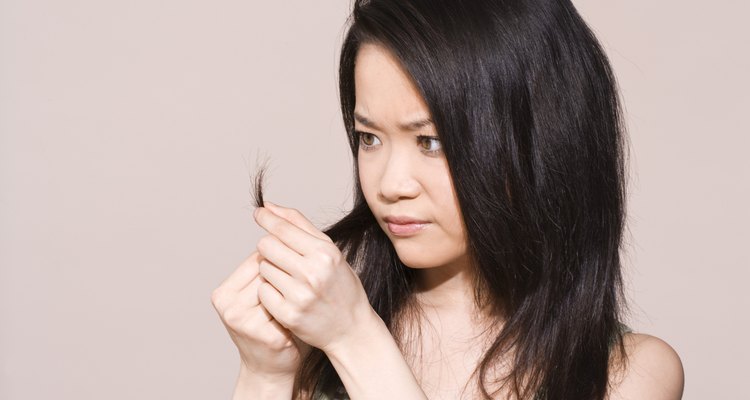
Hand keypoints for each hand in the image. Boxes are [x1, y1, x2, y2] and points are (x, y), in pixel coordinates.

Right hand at [211, 251, 304, 378]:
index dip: (279, 264)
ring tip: (297, 300)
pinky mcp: (264, 333)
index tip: (288, 275)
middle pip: (267, 271)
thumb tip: (278, 228)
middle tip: (294, 289)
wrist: (271, 366)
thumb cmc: (269, 324)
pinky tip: (300, 313)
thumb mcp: (257, 296)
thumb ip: (262, 268)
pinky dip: (297, 307)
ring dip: (293, 290)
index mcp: (222, 293)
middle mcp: (228, 306)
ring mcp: (244, 321)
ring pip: (277, 286)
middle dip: (286, 276)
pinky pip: (287, 306)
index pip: (257, 259)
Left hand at [252, 201, 375, 351]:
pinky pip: (263, 292)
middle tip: (282, 256)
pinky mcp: (288, 315)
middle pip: (266, 246)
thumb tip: (268, 206)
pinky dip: (270, 291)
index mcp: (325, 254)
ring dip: (270, 270)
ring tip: (288, 278)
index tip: (259, 213)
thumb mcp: (330, 251)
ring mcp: (300, 296)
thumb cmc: (340, 285)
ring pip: (263, 268)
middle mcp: (312, 273)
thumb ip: (300, 225)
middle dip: (270, 247)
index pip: (283, 229)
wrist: (351, 328)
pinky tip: (285, 295)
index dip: (267, 219)